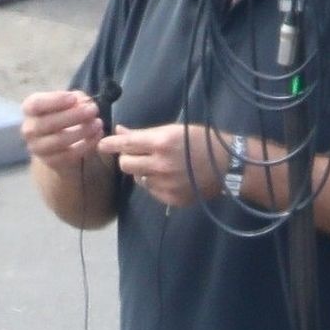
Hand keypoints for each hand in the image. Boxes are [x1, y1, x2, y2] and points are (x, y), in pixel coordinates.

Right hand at [21, 90, 104, 170]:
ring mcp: (38, 148)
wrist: (55, 140)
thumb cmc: (60, 113)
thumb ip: (75, 98)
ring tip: (98, 123)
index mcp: (29, 109)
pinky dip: (86, 145)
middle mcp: (29, 129)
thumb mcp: (65, 101)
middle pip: (49, 123)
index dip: (55, 101)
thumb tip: (85, 103)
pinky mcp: (51, 161)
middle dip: (73, 116)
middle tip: (93, 110)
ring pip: (60, 141)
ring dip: (82, 131)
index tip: (74, 98)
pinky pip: (70, 155)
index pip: (36, 104)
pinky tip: (97, 135)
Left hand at [100, 122, 223, 208]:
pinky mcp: (170, 198)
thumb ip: (144, 134)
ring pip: (138, 179)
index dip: (110, 144)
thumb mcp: (173, 130)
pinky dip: (155, 184)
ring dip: (142, 172)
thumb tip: (119, 131)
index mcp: (161, 142)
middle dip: (127, 158)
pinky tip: (170, 177)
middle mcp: (160, 164)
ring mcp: (165, 184)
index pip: (125, 144)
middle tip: (135, 154)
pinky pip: (151, 191)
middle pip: (126, 164)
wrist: (227, 165)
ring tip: (159, 165)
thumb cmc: (200, 141)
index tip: (101, 144)